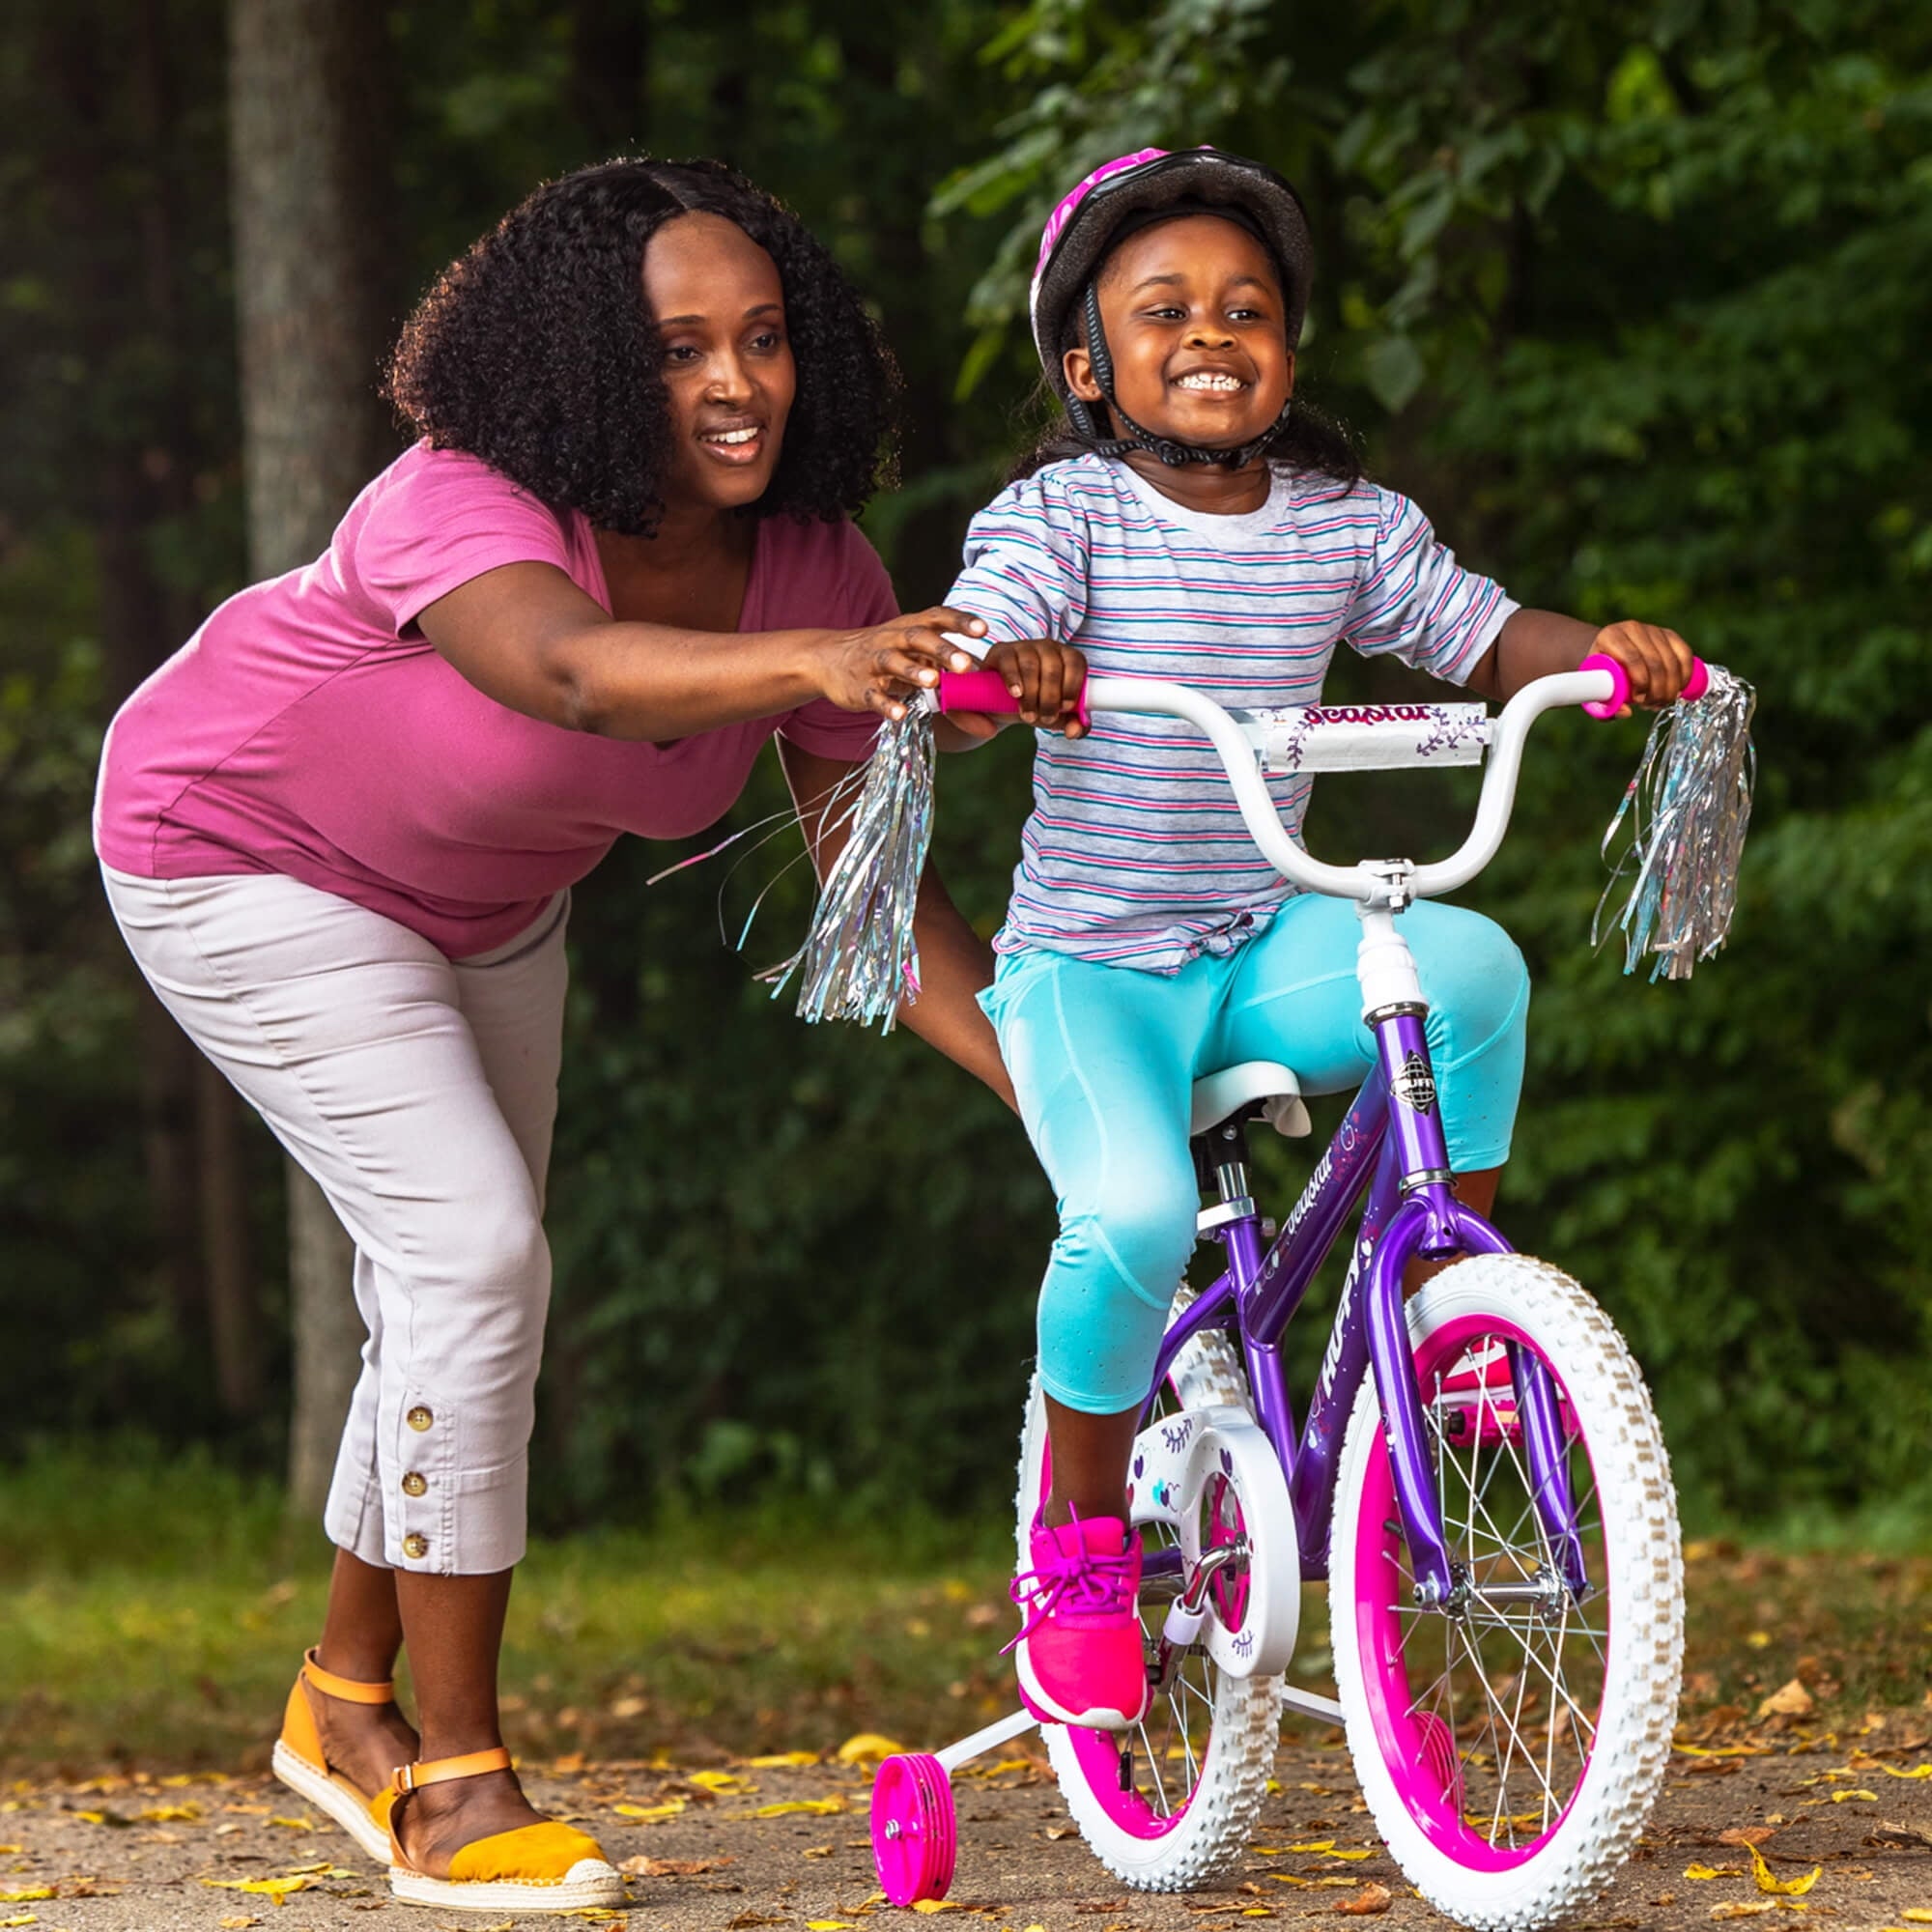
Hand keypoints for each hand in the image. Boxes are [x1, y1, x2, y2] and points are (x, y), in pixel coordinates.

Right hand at [815, 608, 985, 719]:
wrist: (829, 660)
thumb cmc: (889, 660)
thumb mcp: (920, 667)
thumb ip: (956, 695)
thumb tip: (992, 728)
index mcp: (912, 628)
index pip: (938, 618)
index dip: (960, 622)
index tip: (984, 629)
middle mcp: (893, 640)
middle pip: (918, 638)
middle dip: (943, 650)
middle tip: (966, 665)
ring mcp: (874, 662)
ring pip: (894, 662)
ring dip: (913, 671)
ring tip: (933, 682)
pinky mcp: (859, 687)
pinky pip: (873, 695)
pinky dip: (886, 704)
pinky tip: (900, 714)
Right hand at [944, 637, 1089, 742]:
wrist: (1004, 700)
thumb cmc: (1037, 703)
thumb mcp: (1057, 716)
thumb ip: (1074, 725)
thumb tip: (1075, 731)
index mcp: (1067, 658)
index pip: (1076, 664)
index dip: (1072, 686)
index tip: (1064, 708)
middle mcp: (1048, 648)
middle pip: (1053, 668)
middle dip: (1050, 698)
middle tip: (1045, 717)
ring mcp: (1024, 647)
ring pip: (1032, 666)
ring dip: (1032, 695)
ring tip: (1028, 714)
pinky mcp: (1002, 651)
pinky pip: (1009, 662)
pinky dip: (1013, 680)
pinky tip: (1016, 694)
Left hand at [1589, 620, 1696, 712]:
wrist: (1607, 652)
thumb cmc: (1601, 673)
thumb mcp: (1596, 688)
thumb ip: (1606, 704)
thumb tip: (1626, 712)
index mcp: (1610, 637)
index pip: (1632, 658)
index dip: (1640, 682)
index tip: (1638, 700)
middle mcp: (1632, 629)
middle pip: (1654, 661)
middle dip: (1657, 689)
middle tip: (1650, 705)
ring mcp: (1653, 630)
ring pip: (1672, 660)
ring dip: (1671, 687)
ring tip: (1660, 702)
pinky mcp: (1669, 634)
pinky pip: (1685, 655)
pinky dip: (1685, 675)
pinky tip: (1677, 690)